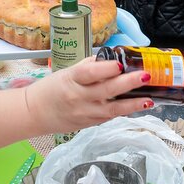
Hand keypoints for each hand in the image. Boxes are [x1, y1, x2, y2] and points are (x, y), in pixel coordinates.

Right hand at [24, 58, 151, 133]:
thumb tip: (109, 59)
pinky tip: (137, 106)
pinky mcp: (89, 124)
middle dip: (128, 83)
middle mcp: (78, 97)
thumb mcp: (65, 72)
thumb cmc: (49, 89)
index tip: (120, 65)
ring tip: (149, 99)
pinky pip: (109, 117)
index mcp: (70, 80)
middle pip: (106, 90)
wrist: (34, 113)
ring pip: (112, 109)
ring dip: (133, 104)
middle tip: (145, 76)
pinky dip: (124, 111)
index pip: (89, 74)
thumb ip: (87, 66)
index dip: (105, 69)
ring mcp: (85, 113)